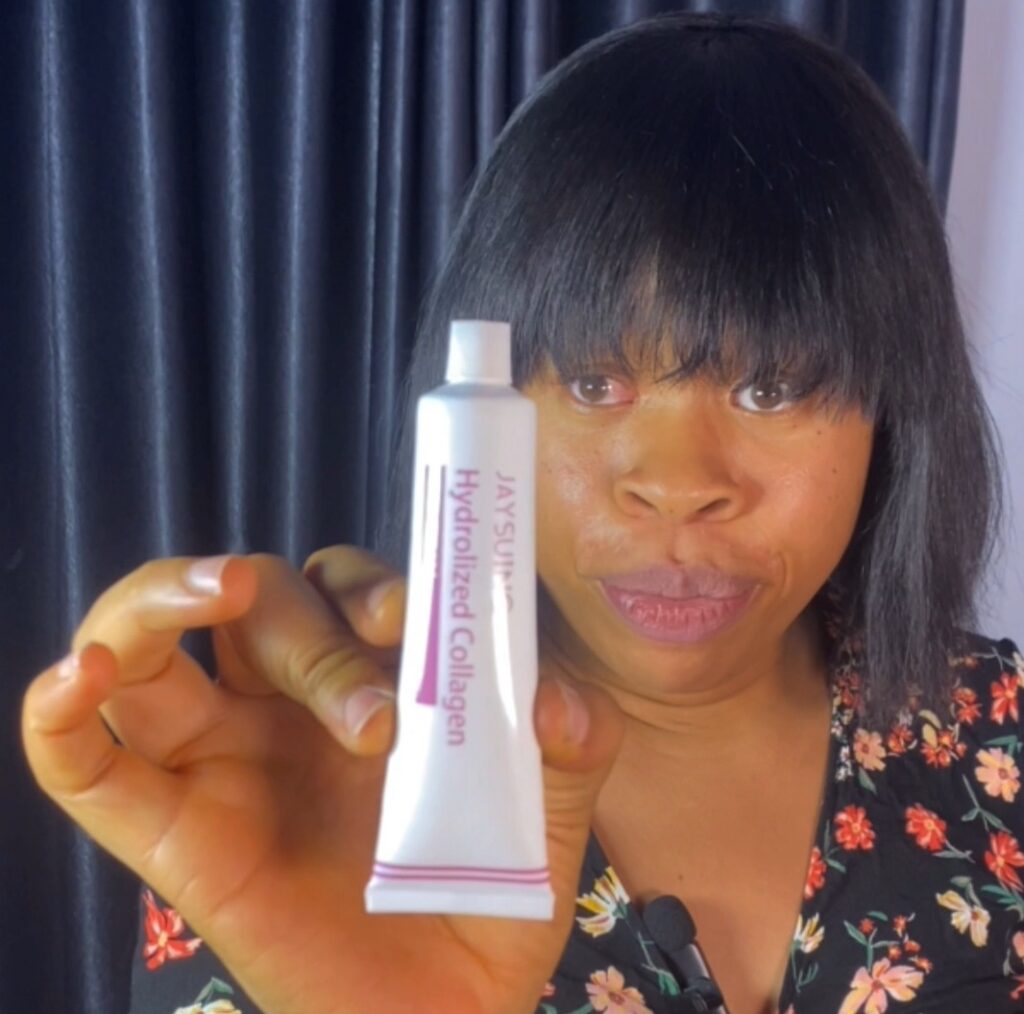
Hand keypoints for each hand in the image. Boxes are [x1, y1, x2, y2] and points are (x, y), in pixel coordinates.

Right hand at [21, 548, 623, 1012]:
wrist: (448, 1011)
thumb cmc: (491, 892)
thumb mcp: (550, 800)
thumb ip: (572, 735)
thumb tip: (554, 699)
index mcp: (365, 675)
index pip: (337, 586)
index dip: (364, 587)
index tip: (405, 626)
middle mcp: (282, 703)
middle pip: (256, 606)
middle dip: (312, 641)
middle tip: (376, 724)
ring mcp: (219, 761)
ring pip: (148, 646)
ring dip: (162, 602)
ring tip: (212, 594)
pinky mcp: (172, 834)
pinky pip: (84, 765)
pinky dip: (59, 714)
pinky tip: (77, 677)